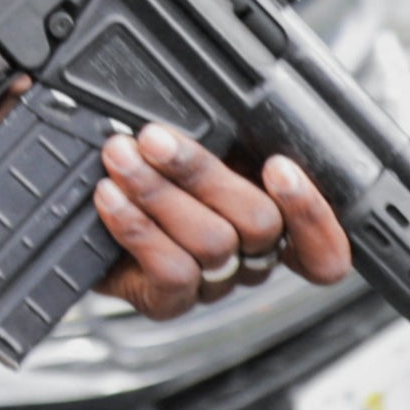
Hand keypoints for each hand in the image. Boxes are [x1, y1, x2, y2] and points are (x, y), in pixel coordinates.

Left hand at [94, 126, 350, 316]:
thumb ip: (226, 134)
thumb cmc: (149, 170)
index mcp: (275, 219)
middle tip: (154, 138)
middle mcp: (252, 258)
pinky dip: (137, 226)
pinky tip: (110, 196)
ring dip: (159, 191)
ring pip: (213, 242)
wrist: (85, 216)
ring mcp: (213, 284)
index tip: (278, 166)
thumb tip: (224, 107)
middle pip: (261, 223)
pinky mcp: (169, 302)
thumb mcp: (199, 144)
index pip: (324, 248)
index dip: (315, 214)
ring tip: (120, 156)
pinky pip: (170, 269)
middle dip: (202, 172)